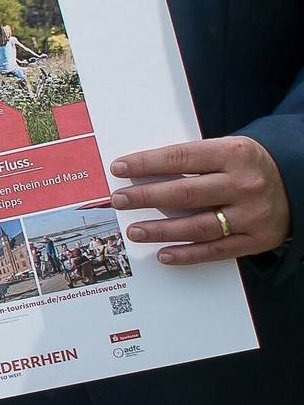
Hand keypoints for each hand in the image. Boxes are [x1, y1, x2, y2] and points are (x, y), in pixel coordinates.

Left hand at [111, 136, 291, 263]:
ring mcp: (252, 214)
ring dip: (160, 230)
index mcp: (234, 154)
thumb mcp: (226, 150)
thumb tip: (141, 171)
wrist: (296, 183)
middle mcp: (244, 184)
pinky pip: (216, 250)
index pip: (180, 158)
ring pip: (197, 226)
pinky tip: (163, 254)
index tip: (119, 168)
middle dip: (146, 197)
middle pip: (185, 193)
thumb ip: (192, 159)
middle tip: (119, 201)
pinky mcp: (257, 239)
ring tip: (134, 231)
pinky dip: (187, 254)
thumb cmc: (248, 165)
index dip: (146, 164)